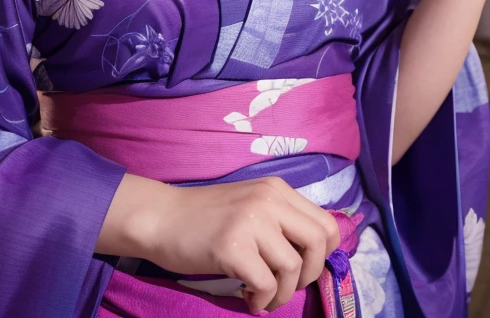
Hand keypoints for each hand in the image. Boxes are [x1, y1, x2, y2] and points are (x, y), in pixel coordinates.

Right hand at [102, 175, 339, 313]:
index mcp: (276, 189)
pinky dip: (261, 300)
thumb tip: (316, 255)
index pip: (326, 222)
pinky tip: (246, 296)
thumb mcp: (251, 206)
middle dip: (310, 275)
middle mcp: (268, 199)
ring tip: (261, 295)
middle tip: (285, 285)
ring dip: (282, 294)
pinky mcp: (232, 246)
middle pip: (319, 242)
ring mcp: (250, 220)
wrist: (162, 218)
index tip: (303, 267)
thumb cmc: (206, 218)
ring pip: (294, 268)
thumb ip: (281, 220)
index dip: (324, 253)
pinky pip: (267, 284)